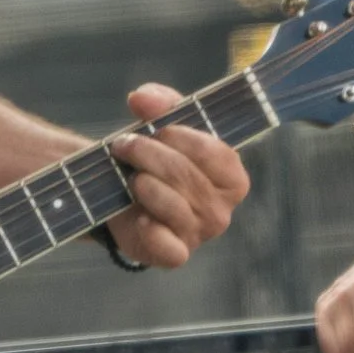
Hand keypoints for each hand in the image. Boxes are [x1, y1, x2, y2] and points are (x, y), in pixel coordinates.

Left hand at [105, 83, 248, 266]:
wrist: (122, 198)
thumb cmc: (153, 161)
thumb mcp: (161, 126)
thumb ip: (159, 104)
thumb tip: (141, 98)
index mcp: (231, 176)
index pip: (215, 152)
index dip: (181, 137)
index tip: (155, 129)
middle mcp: (222, 208)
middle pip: (188, 176)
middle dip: (151, 156)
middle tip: (125, 145)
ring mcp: (200, 233)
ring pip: (175, 206)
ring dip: (145, 185)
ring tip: (129, 176)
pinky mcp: (175, 254)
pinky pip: (172, 249)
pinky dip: (152, 232)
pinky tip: (139, 218)